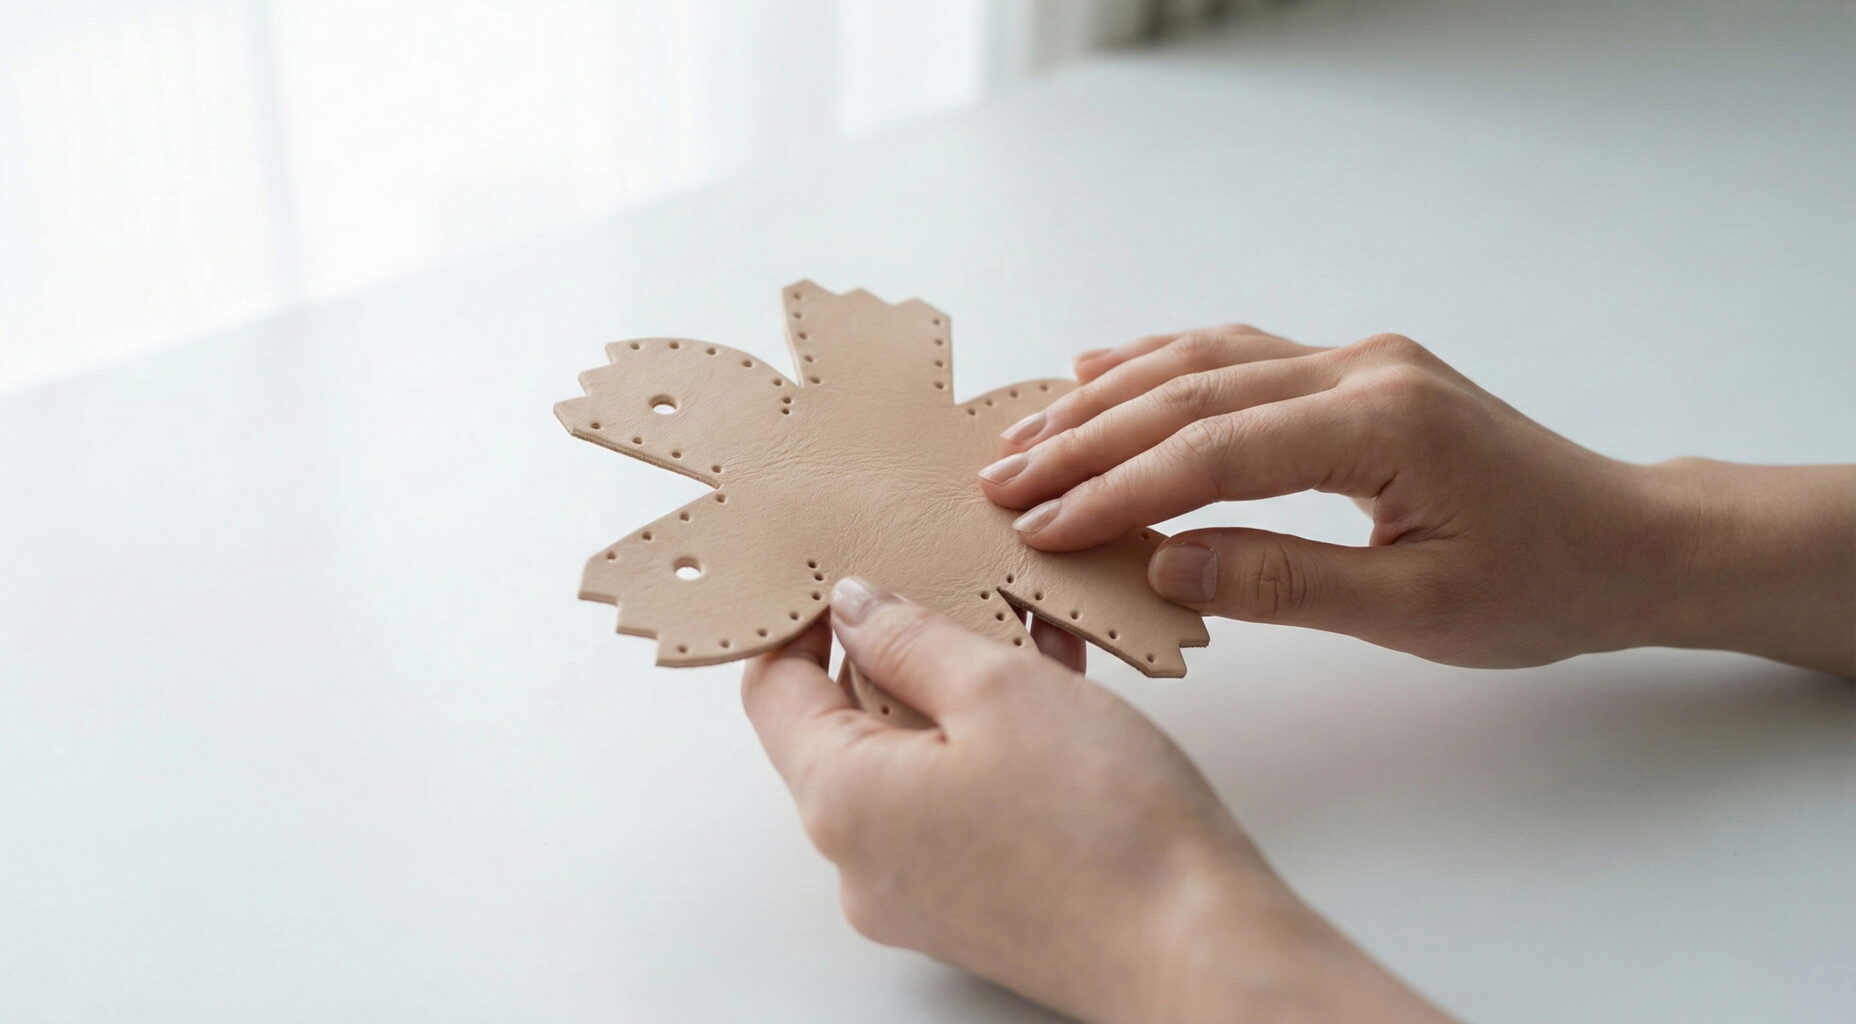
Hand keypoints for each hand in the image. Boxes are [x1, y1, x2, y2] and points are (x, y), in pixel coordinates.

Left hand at [742, 578, 1447, 1023]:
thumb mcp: (999, 688)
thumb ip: (909, 636)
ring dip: (953, 692)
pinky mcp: (973, 910)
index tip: (839, 564)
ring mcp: (916, 895)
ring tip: (1024, 632)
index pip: (773, 690)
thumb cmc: (1103, 827)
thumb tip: (853, 606)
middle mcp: (860, 861)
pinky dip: (986, 747)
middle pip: (841, 726)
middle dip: (893, 648)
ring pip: (907, 763)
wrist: (1197, 952)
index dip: (798, 617)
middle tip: (951, 582)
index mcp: (841, 801)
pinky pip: (952, 806)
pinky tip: (1052, 696)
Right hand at [980, 327, 1855, 673]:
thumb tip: (1161, 562)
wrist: (1628, 542)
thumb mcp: (1418, 611)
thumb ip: (1285, 582)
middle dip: (1086, 438)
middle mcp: (1362, 368)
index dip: (1117, 489)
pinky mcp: (1357, 370)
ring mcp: (1358, 359)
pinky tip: (1103, 370)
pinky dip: (1161, 362)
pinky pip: (1240, 352)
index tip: (1039, 526)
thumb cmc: (1541, 586)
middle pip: (1192, 391)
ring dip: (1108, 396)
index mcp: (1382, 424)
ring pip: (1205, 359)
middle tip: (999, 479)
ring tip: (1026, 434)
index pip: (1214, 451)